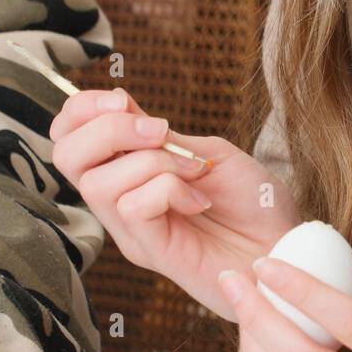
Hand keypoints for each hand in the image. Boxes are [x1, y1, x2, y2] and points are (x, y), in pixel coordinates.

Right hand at [50, 88, 299, 319]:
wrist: (285, 246)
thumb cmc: (254, 203)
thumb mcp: (209, 153)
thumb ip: (164, 138)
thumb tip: (122, 106)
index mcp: (129, 172)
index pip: (70, 137)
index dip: (81, 110)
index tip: (122, 100)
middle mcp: (120, 202)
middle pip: (66, 156)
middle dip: (108, 130)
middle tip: (158, 131)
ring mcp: (131, 230)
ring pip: (99, 183)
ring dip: (152, 162)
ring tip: (194, 172)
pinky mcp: (149, 251)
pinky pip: (132, 206)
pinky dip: (169, 189)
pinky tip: (200, 200)